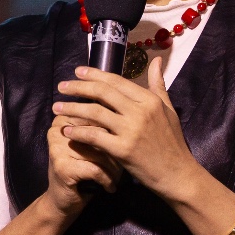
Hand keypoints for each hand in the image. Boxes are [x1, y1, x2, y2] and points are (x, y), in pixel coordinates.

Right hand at [43, 113, 122, 215]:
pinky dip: (107, 180)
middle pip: (100, 132)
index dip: (115, 133)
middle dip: (116, 151)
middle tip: (123, 164)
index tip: (121, 147)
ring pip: (100, 152)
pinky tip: (110, 187)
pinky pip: (96, 169)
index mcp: (65, 119)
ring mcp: (58, 147)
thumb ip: (103, 129)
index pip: (99, 116)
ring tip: (117, 177)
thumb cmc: (83, 170)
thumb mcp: (92, 146)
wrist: (62, 201)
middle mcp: (59, 130)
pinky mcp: (62, 166)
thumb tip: (130, 119)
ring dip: (114, 168)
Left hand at [52, 59, 202, 203]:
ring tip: (56, 107)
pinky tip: (66, 131)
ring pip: (94, 112)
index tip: (77, 72)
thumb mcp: (168, 110)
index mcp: (149, 100)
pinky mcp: (122, 149)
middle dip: (78, 87)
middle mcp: (140, 111)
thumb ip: (158, 85)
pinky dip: (77, 133)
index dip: (94, 75)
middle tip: (61, 86)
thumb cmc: (172, 142)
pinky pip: (94, 136)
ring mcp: (131, 130)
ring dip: (72, 108)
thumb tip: (156, 60)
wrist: (177, 174)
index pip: (116, 81)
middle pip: (102, 92)